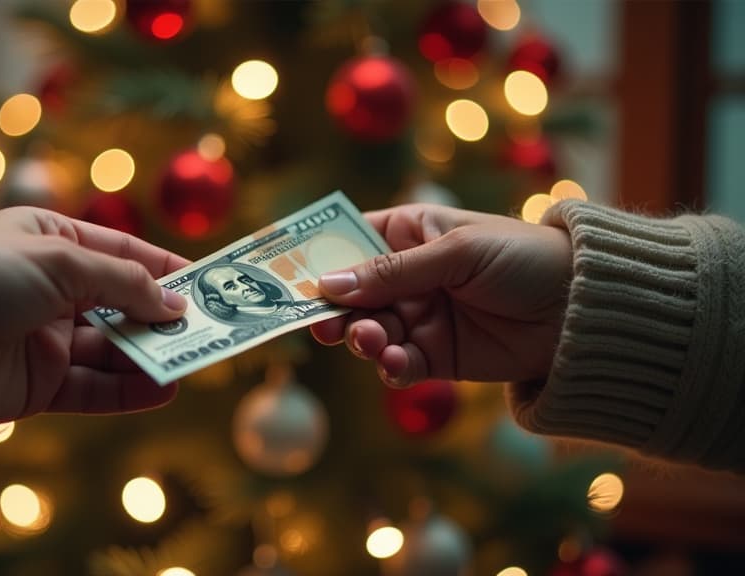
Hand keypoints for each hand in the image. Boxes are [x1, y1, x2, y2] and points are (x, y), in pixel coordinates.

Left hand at [0, 207, 188, 422]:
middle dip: (162, 316)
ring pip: (112, 349)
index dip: (163, 267)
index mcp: (50, 240)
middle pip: (121, 304)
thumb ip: (123, 282)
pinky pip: (93, 388)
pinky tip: (163, 388)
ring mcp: (44, 339)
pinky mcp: (37, 385)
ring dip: (151, 355)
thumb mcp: (60, 260)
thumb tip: (174, 302)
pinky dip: (129, 390)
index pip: (121, 252)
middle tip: (210, 327)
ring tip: (192, 359)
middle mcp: (50, 289)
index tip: (207, 282)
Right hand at [311, 203, 571, 387]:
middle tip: (323, 324)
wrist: (585, 309)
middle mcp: (408, 276)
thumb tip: (326, 285)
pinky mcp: (437, 356)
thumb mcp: (457, 253)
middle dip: (335, 310)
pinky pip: (399, 365)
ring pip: (370, 332)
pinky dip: (391, 368)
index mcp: (409, 232)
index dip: (317, 258)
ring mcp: (420, 317)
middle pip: (351, 294)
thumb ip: (392, 272)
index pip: (349, 242)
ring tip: (372, 342)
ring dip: (363, 340)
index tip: (284, 277)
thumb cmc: (525, 258)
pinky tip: (396, 365)